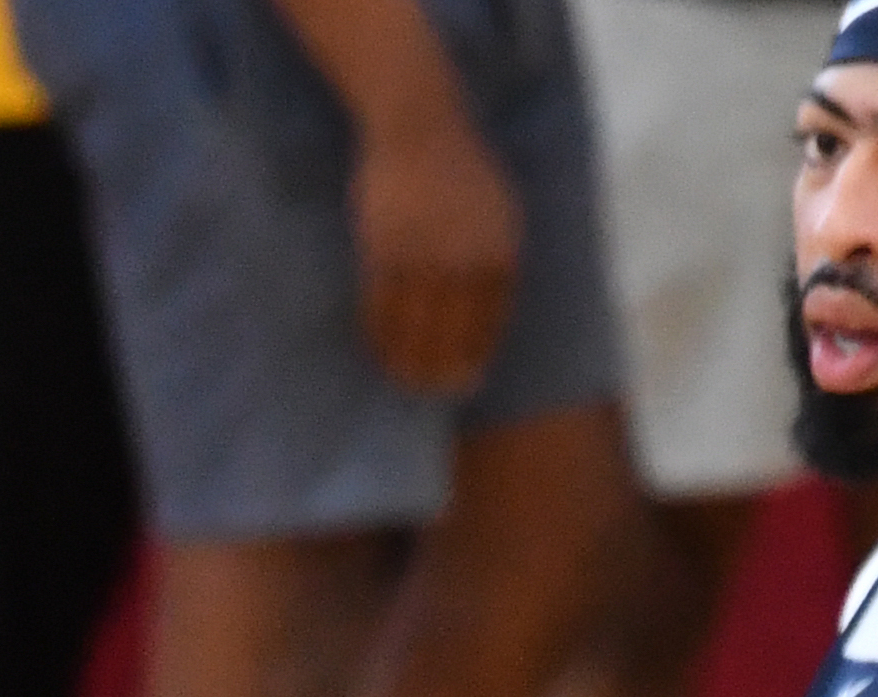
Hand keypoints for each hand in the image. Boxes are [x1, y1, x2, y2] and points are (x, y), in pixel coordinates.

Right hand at [348, 99, 521, 394]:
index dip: (476, 352)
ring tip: (400, 379)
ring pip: (415, 323)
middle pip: (454, 329)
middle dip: (441, 367)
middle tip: (430, 392)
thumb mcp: (498, 205)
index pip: (491, 317)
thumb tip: (493, 299)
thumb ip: (496, 250)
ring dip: (406, 358)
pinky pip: (382, 304)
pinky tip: (376, 347)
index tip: (467, 379)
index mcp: (501, 246)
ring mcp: (425, 254)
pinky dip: (378, 331)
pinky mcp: (386, 249)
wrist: (421, 123)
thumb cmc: (459, 162)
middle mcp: (466, 257)